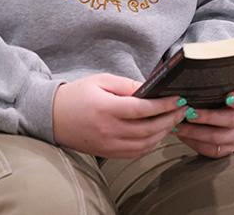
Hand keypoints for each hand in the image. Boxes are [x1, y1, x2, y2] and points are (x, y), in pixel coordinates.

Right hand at [52, 73, 186, 157]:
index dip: (164, 105)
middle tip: (183, 109)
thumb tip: (150, 89)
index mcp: (106, 108)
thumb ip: (127, 85)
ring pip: (145, 144)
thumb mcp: (101, 81)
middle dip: (170, 119)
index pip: (142, 109)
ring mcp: (108, 144)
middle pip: (148, 129)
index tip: (179, 98)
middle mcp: (108, 130)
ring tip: (174, 120)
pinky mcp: (107, 153)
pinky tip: (158, 133)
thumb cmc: (76, 95)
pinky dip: (151, 144)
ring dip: (163, 133)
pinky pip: (135, 153)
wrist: (50, 117)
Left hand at [175, 84, 233, 158]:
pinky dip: (193, 142)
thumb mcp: (217, 86)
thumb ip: (210, 81)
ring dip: (195, 132)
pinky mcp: (227, 148)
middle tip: (189, 112)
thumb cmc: (215, 96)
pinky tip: (181, 134)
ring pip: (218, 137)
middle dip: (208, 117)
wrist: (221, 114)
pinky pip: (211, 149)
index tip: (229, 97)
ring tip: (178, 125)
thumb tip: (189, 77)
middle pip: (232, 119)